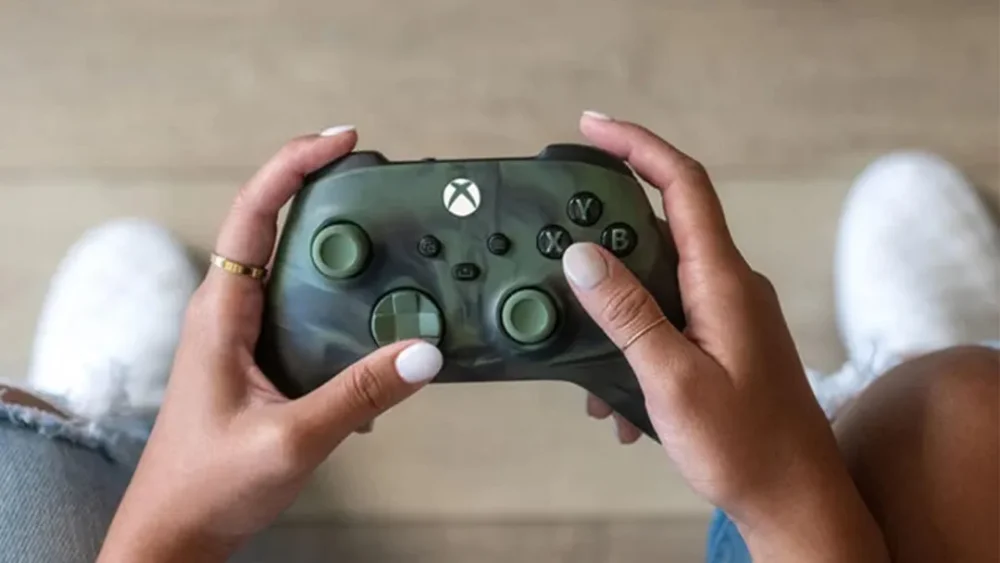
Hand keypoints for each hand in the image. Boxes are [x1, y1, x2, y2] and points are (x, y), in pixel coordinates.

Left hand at [98, 127, 443, 562]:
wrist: (176, 535)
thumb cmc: (206, 488)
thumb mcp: (291, 440)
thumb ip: (359, 394)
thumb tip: (423, 351)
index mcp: (220, 313)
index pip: (253, 214)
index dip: (294, 166)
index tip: (343, 141)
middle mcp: (228, 312)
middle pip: (273, 225)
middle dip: (323, 188)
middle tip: (379, 176)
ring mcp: (243, 335)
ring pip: (292, 266)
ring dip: (336, 245)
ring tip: (388, 232)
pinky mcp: (260, 359)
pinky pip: (304, 308)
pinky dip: (341, 297)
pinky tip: (377, 316)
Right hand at [568, 114, 887, 561]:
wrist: (796, 501)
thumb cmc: (744, 446)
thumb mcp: (672, 380)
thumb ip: (627, 313)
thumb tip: (581, 254)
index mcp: (724, 281)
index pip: (683, 184)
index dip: (637, 146)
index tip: (590, 128)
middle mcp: (730, 285)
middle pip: (662, 228)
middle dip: (605, 240)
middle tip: (557, 250)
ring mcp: (729, 313)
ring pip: (657, 284)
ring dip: (614, 314)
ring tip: (586, 371)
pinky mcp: (724, 341)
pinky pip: (668, 320)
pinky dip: (633, 346)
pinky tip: (615, 401)